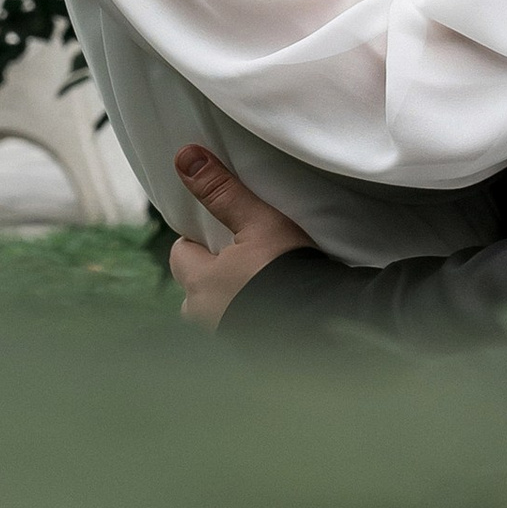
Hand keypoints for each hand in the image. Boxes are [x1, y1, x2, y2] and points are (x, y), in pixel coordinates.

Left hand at [170, 142, 313, 327]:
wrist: (325, 324)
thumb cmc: (288, 269)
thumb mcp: (258, 222)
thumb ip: (222, 191)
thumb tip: (184, 157)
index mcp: (198, 283)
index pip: (181, 251)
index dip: (200, 236)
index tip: (225, 229)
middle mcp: (203, 315)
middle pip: (195, 283)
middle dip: (212, 269)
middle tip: (245, 253)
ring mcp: (224, 336)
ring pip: (215, 306)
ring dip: (231, 294)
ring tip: (262, 278)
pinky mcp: (246, 350)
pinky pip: (238, 324)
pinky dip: (249, 313)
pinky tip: (274, 303)